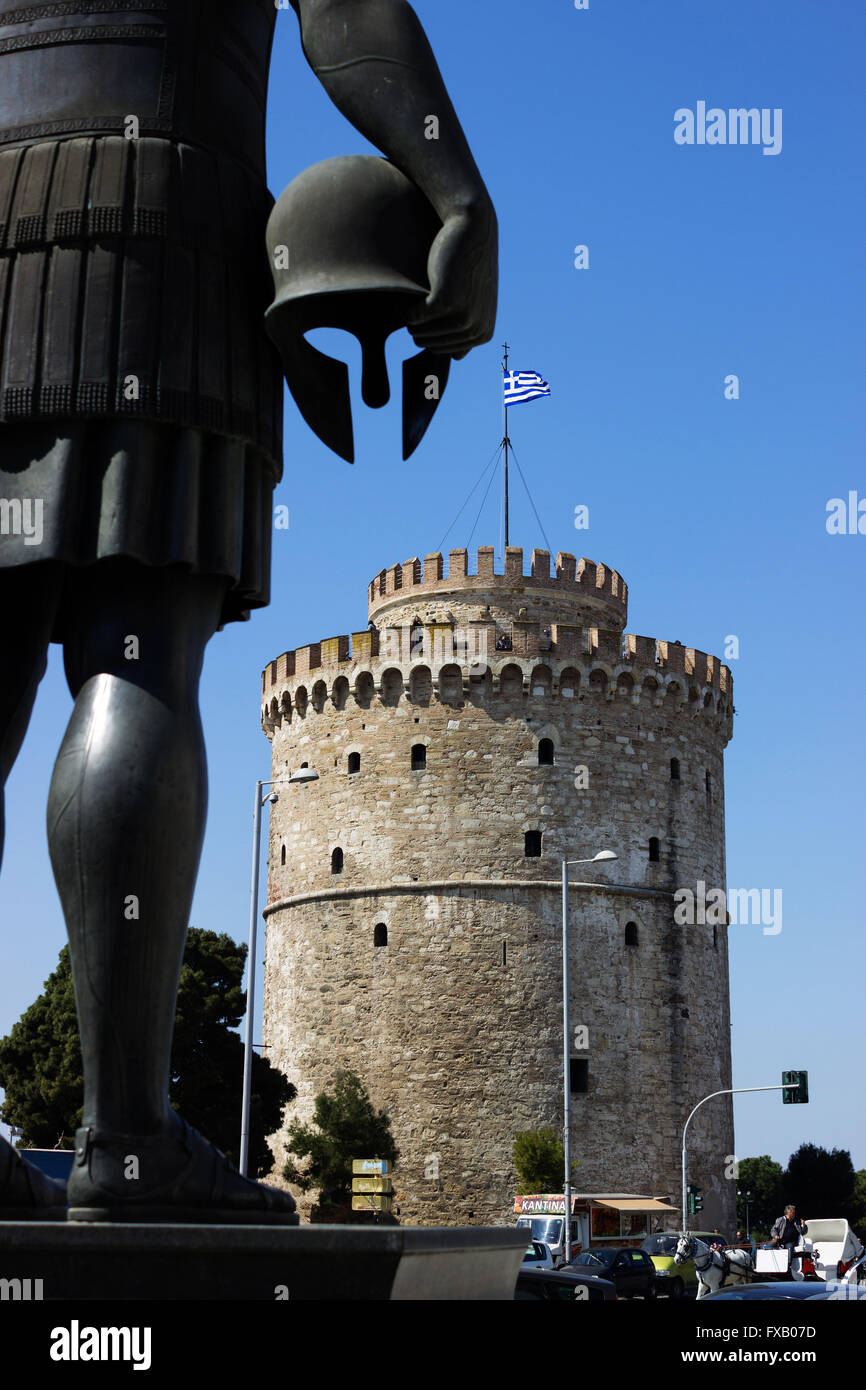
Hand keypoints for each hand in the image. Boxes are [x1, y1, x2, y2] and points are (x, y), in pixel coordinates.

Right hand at [407, 200, 497, 359]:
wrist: (473, 226)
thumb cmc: (469, 263)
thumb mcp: (474, 301)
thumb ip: (467, 328)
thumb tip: (457, 359)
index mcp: (483, 334)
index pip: (444, 351)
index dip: (431, 333)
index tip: (432, 309)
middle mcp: (475, 330)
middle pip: (430, 344)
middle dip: (420, 327)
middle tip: (420, 301)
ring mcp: (462, 317)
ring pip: (421, 334)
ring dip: (412, 319)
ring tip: (415, 298)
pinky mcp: (445, 301)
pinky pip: (414, 317)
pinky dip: (407, 308)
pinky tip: (411, 293)